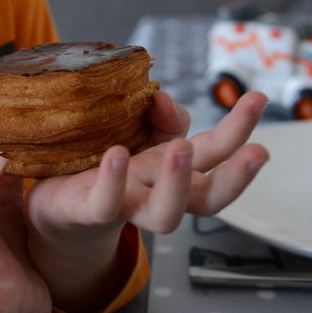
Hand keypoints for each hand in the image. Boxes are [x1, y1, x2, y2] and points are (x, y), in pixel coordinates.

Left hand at [21, 91, 269, 310]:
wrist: (54, 200)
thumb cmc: (101, 161)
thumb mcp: (138, 130)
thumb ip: (159, 117)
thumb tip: (165, 98)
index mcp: (172, 169)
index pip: (215, 152)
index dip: (239, 129)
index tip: (258, 98)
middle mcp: (157, 192)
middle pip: (207, 196)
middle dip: (236, 176)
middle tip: (258, 150)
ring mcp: (126, 206)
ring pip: (164, 214)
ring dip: (178, 183)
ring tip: (182, 149)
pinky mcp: (88, 211)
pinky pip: (105, 206)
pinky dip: (113, 183)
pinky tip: (117, 156)